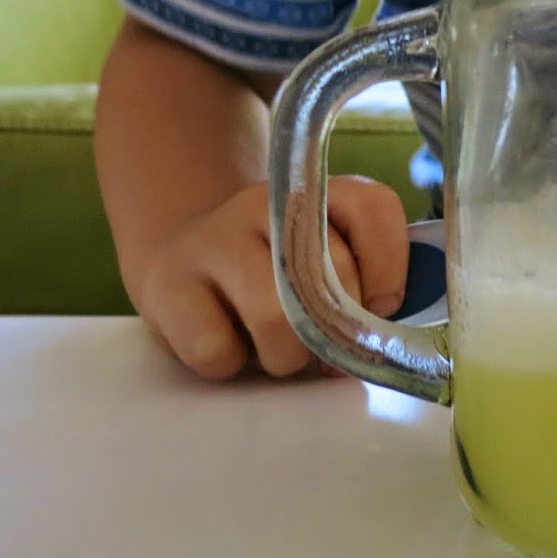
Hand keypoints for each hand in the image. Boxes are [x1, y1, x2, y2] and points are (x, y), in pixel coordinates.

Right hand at [132, 175, 408, 379]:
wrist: (183, 261)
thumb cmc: (273, 276)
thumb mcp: (324, 264)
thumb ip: (364, 284)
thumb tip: (384, 327)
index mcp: (316, 192)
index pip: (373, 207)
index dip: (389, 268)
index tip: (382, 308)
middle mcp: (265, 204)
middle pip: (329, 276)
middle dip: (336, 334)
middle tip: (321, 348)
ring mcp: (214, 239)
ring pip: (275, 317)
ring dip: (286, 357)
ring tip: (274, 349)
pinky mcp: (167, 284)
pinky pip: (216, 350)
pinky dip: (229, 365)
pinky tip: (225, 343)